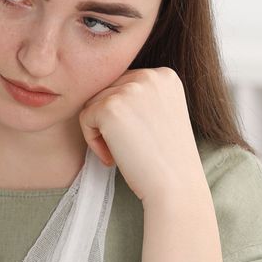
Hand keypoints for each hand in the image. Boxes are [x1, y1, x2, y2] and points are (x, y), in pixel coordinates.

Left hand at [76, 68, 208, 211]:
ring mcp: (130, 89)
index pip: (125, 83)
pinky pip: (85, 118)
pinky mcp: (110, 107)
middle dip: (110, 121)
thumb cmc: (167, 159)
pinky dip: (92, 141)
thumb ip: (141, 97)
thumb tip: (105, 92)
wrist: (176, 186)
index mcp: (165, 75)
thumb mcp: (163, 114)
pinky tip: (112, 158)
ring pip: (93, 103)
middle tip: (126, 149)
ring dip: (100, 131)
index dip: (124, 114)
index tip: (137, 138)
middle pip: (107, 90)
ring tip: (120, 153)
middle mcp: (149, 76)